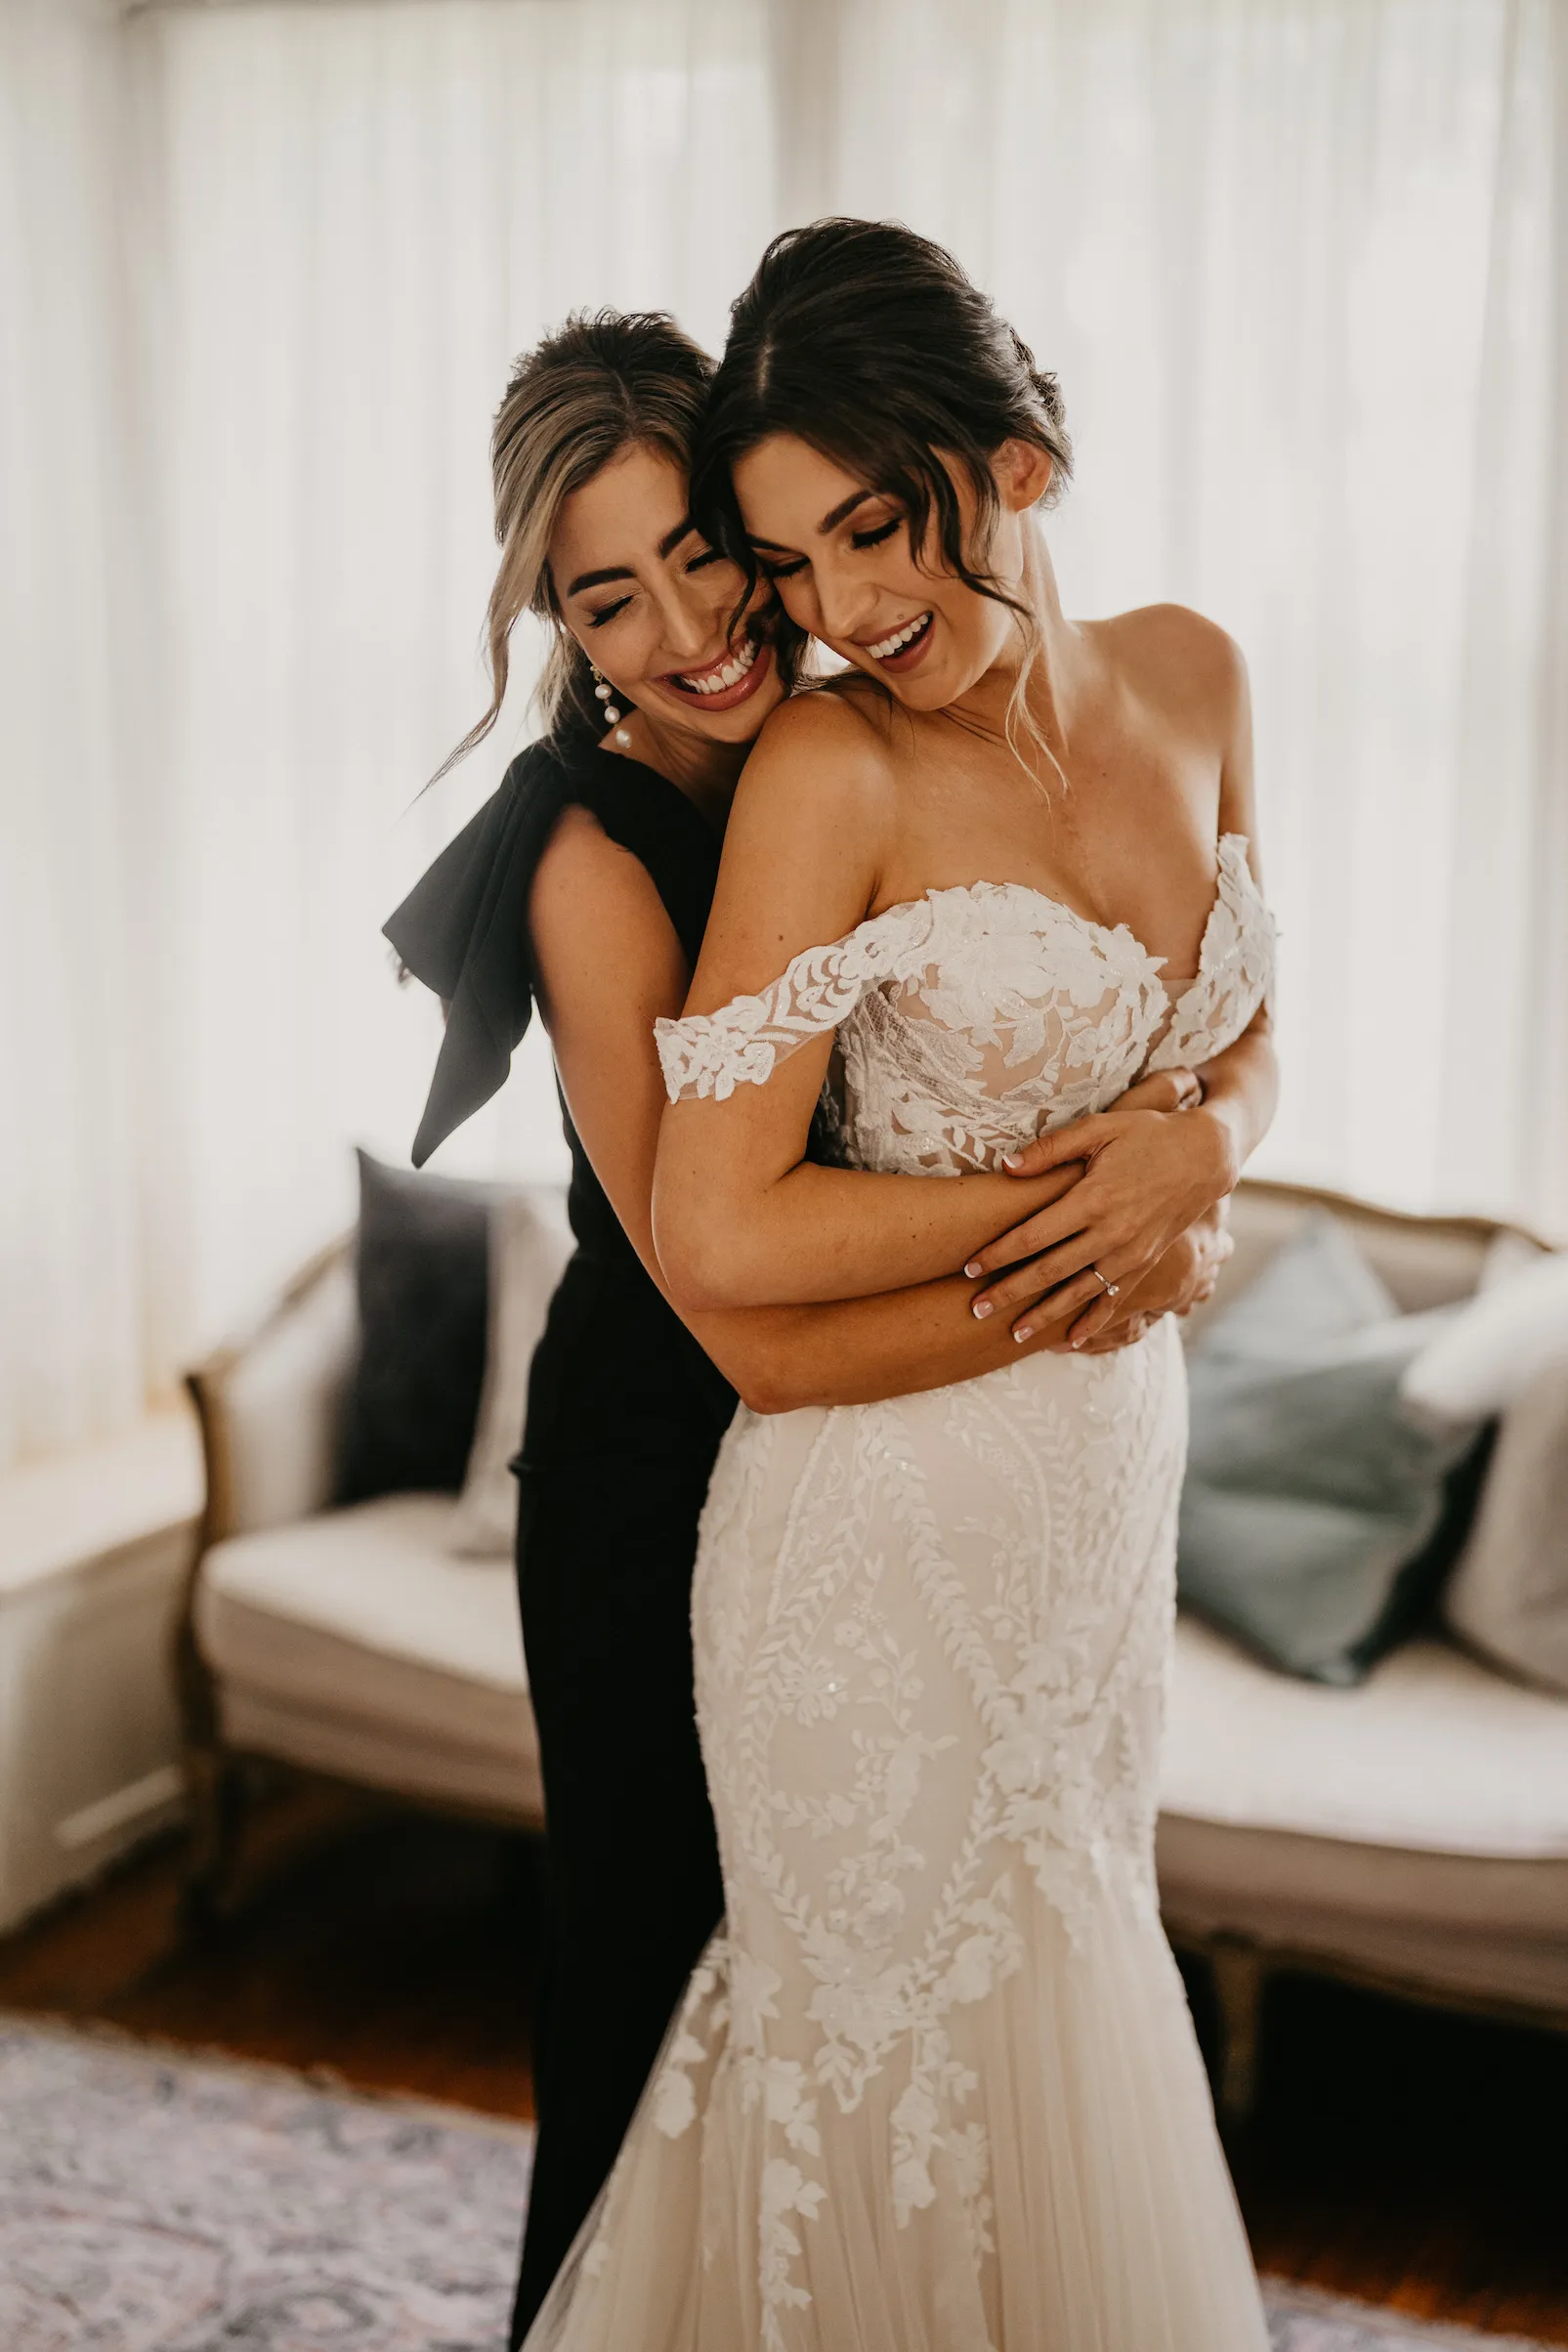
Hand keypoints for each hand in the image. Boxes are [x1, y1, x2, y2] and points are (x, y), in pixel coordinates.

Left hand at [964, 1071, 1237, 1344]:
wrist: (1205, 1156)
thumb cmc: (1148, 1133)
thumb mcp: (1100, 1127)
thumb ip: (1051, 1149)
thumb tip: (1004, 1166)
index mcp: (1092, 1198)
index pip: (1033, 1234)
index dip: (999, 1253)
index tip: (968, 1267)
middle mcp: (1110, 1233)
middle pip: (1048, 1270)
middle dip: (1009, 1292)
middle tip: (974, 1310)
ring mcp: (1130, 1253)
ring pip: (1078, 1292)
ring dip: (1044, 1315)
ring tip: (1012, 1335)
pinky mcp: (1145, 1263)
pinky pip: (1115, 1300)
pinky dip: (1093, 1323)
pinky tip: (1070, 1342)